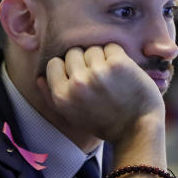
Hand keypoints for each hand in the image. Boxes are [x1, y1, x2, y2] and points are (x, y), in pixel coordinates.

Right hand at [37, 43, 164, 144]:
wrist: (138, 130)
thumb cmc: (105, 124)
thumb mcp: (72, 116)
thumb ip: (52, 97)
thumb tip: (39, 78)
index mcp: (62, 97)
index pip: (54, 63)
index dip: (68, 68)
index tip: (81, 77)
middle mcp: (77, 83)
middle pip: (73, 52)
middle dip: (85, 62)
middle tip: (99, 78)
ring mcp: (98, 72)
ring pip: (93, 48)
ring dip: (102, 58)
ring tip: (112, 77)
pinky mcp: (118, 63)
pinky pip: (111, 47)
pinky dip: (118, 56)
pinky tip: (123, 72)